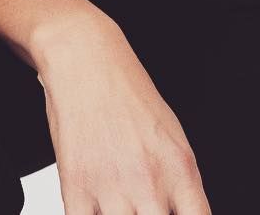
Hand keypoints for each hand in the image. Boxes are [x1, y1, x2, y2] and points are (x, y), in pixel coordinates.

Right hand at [35, 14, 211, 214]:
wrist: (86, 61)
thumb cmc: (128, 93)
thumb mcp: (172, 136)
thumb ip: (182, 186)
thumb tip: (183, 214)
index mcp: (180, 170)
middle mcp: (150, 182)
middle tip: (140, 206)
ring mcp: (112, 188)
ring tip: (118, 202)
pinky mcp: (76, 187)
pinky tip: (95, 207)